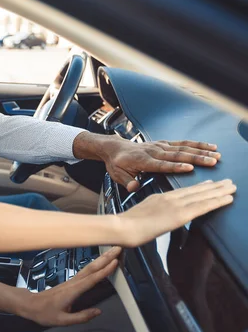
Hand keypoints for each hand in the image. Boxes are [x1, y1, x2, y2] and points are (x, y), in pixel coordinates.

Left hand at [20, 247, 120, 325]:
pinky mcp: (71, 282)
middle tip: (118, 249)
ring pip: (89, 268)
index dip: (104, 271)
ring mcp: (71, 281)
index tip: (114, 262)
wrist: (30, 305)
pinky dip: (95, 265)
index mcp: (72, 291)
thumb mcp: (63, 320)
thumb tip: (98, 311)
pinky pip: (85, 271)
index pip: (91, 280)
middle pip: (92, 268)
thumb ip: (81, 317)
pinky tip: (100, 263)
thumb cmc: (44, 313)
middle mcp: (73, 283)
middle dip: (105, 258)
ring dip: (101, 259)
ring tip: (112, 252)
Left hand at [101, 138, 220, 191]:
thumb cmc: (117, 163)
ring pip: (183, 148)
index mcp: (143, 161)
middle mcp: (154, 151)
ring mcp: (159, 146)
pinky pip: (181, 143)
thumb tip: (134, 187)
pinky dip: (196, 144)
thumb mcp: (117, 175)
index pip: (161, 164)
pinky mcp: (163, 144)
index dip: (175, 166)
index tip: (190, 168)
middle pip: (177, 155)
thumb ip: (126, 181)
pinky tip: (208, 146)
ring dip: (200, 151)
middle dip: (196, 158)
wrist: (114, 148)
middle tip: (212, 162)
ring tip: (216, 154)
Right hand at [118, 179, 235, 246]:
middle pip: (195, 191)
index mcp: (158, 198)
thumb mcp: (137, 216)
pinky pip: (203, 206)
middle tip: (227, 182)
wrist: (121, 227)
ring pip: (203, 195)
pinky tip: (228, 198)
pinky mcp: (180, 214)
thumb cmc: (124, 226)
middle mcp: (169, 198)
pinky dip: (217, 200)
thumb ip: (149, 216)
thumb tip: (152, 220)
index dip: (198, 187)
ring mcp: (175, 205)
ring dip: (220, 190)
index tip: (209, 184)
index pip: (182, 191)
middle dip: (213, 186)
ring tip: (232, 186)